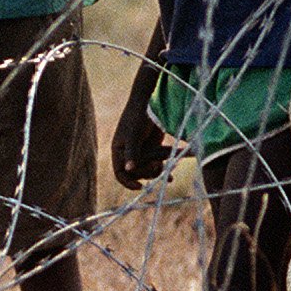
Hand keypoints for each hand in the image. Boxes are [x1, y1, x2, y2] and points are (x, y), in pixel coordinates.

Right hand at [112, 66, 173, 189]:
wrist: (148, 103)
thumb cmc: (136, 117)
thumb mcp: (133, 135)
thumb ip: (132, 153)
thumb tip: (128, 170)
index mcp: (119, 151)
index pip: (120, 173)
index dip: (128, 182)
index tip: (140, 187)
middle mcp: (129, 154)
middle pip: (138, 173)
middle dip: (148, 172)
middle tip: (159, 166)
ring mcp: (142, 152)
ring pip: (149, 169)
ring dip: (158, 170)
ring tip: (167, 166)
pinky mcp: (153, 149)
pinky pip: (158, 163)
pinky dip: (165, 167)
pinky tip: (172, 174)